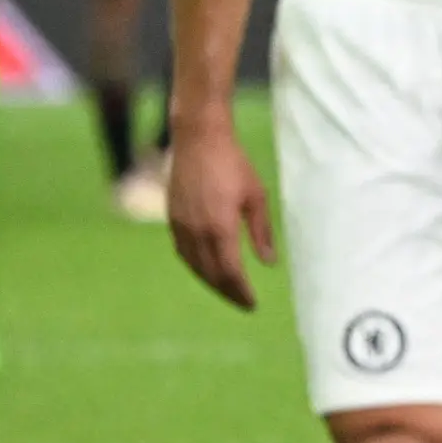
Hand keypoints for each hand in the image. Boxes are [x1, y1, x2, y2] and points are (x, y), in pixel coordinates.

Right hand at [165, 120, 276, 309]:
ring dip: (211, 282)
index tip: (252, 304)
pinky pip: (183, 252)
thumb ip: (261, 232)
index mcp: (220, 228)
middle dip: (228, 292)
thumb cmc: (233, 163)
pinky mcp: (172, 217)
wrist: (198, 139)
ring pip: (195, 266)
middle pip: (212, 275)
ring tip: (227, 290)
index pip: (230, 273)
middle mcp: (197, 231)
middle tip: (243, 303)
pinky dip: (196, 266)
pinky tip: (206, 268)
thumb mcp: (256, 196)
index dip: (241, 292)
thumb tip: (268, 263)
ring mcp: (181, 225)